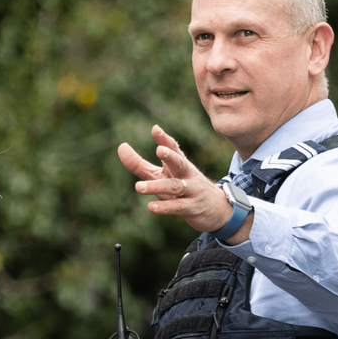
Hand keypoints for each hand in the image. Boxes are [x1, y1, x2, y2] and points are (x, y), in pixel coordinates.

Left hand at [117, 125, 234, 234]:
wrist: (216, 209)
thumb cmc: (182, 188)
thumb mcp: (160, 175)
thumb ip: (139, 163)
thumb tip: (121, 147)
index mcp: (179, 164)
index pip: (174, 148)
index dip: (165, 139)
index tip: (155, 129)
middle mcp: (187, 174)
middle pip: (179, 163)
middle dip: (170, 156)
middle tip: (159, 149)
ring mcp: (191, 191)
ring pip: (174, 187)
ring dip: (156, 187)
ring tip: (138, 187)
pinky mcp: (191, 208)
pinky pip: (177, 207)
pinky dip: (165, 207)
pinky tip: (151, 207)